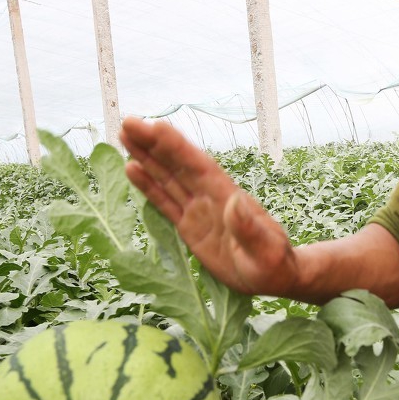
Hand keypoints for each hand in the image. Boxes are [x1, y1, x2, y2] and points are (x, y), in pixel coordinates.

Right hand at [120, 117, 299, 296]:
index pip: (197, 165)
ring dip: (147, 158)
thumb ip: (249, 228)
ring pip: (167, 178)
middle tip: (127, 123)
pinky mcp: (189, 226)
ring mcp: (198, 209)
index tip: (154, 126)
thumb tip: (236, 201)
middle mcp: (209, 196)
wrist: (274, 275)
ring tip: (124, 137)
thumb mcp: (265, 250)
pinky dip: (148, 186)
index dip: (176, 146)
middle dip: (154, 144)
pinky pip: (165, 202)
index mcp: (226, 196)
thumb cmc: (273, 264)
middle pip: (177, 165)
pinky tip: (132, 169)